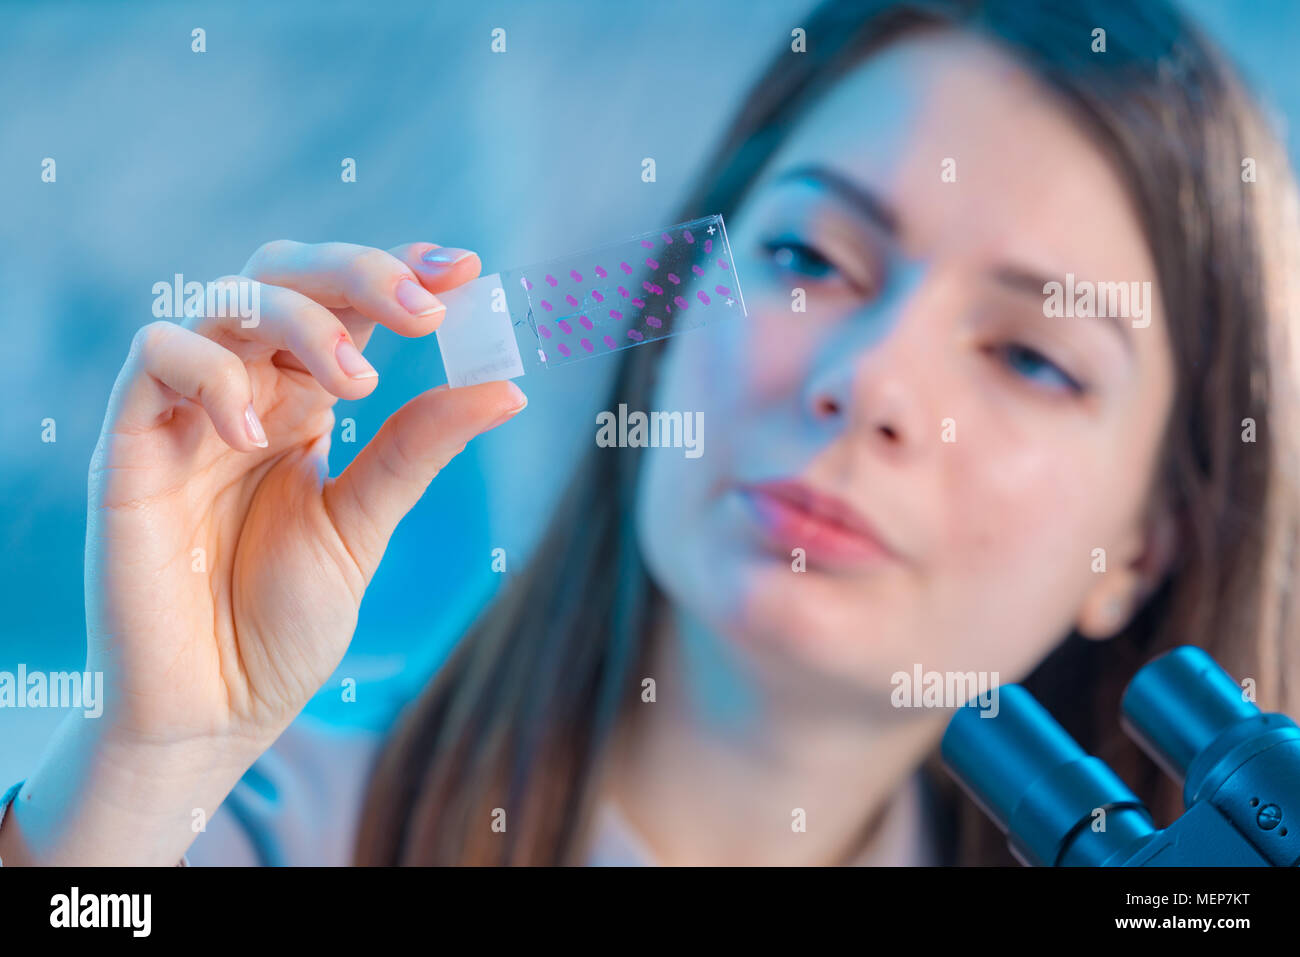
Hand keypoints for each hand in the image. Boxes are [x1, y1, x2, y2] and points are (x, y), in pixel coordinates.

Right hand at [86, 240, 524, 754]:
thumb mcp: (364, 523)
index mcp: (302, 402)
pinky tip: (256, 431)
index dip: (397, 270)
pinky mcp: (130, 444)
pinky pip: (155, 356)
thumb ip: (418, 447)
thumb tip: (509, 386)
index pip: (344, 304)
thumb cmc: (283, 621)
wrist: (214, 710)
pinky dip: (211, 370)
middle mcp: (245, 390)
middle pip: (285, 275)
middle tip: (427, 311)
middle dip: (359, 273)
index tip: (464, 269)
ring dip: (302, 319)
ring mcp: (186, 412)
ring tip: (359, 384)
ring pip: (226, 298)